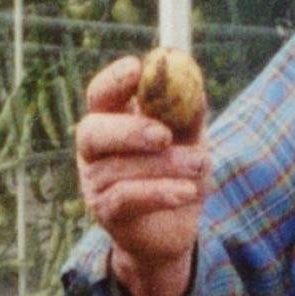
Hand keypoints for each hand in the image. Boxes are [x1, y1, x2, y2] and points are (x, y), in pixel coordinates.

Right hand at [76, 56, 205, 295]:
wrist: (177, 226)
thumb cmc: (180, 171)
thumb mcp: (191, 138)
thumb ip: (189, 111)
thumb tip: (192, 79)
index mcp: (111, 119)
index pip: (101, 94)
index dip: (114, 80)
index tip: (137, 68)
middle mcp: (94, 148)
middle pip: (92, 131)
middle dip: (129, 130)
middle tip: (164, 135)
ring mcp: (94, 181)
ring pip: (119, 168)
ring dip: (165, 166)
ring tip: (201, 165)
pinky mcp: (105, 211)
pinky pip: (126, 198)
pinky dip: (159, 193)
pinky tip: (187, 192)